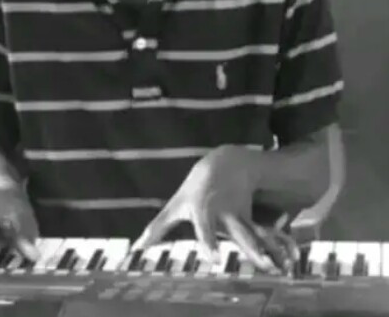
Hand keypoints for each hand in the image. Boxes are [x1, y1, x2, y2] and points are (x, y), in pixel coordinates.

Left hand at [131, 145, 298, 273]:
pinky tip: (292, 261)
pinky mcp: (257, 220)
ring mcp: (245, 217)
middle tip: (262, 265)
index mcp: (205, 209)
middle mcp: (227, 214)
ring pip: (259, 235)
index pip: (204, 226)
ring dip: (270, 252)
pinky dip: (281, 247)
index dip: (208, 240)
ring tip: (281, 268)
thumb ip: (158, 226)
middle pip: (240, 233)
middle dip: (251, 249)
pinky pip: (269, 235)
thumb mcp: (177, 203)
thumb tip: (137, 246)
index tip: (213, 257)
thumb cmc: (195, 188)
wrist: (228, 162)